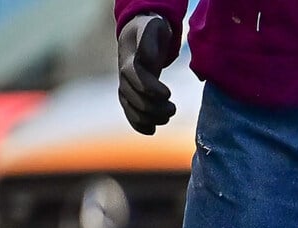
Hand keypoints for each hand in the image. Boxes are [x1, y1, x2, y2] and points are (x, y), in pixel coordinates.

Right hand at [117, 14, 175, 134]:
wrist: (139, 34)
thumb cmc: (150, 30)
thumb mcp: (153, 27)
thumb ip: (149, 41)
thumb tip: (150, 60)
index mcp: (130, 59)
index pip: (135, 77)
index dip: (150, 88)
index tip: (168, 95)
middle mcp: (124, 75)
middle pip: (134, 97)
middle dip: (154, 107)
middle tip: (173, 109)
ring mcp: (126, 85)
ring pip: (131, 107)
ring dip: (149, 118)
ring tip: (167, 118)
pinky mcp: (130, 94)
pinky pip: (129, 112)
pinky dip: (138, 124)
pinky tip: (152, 130)